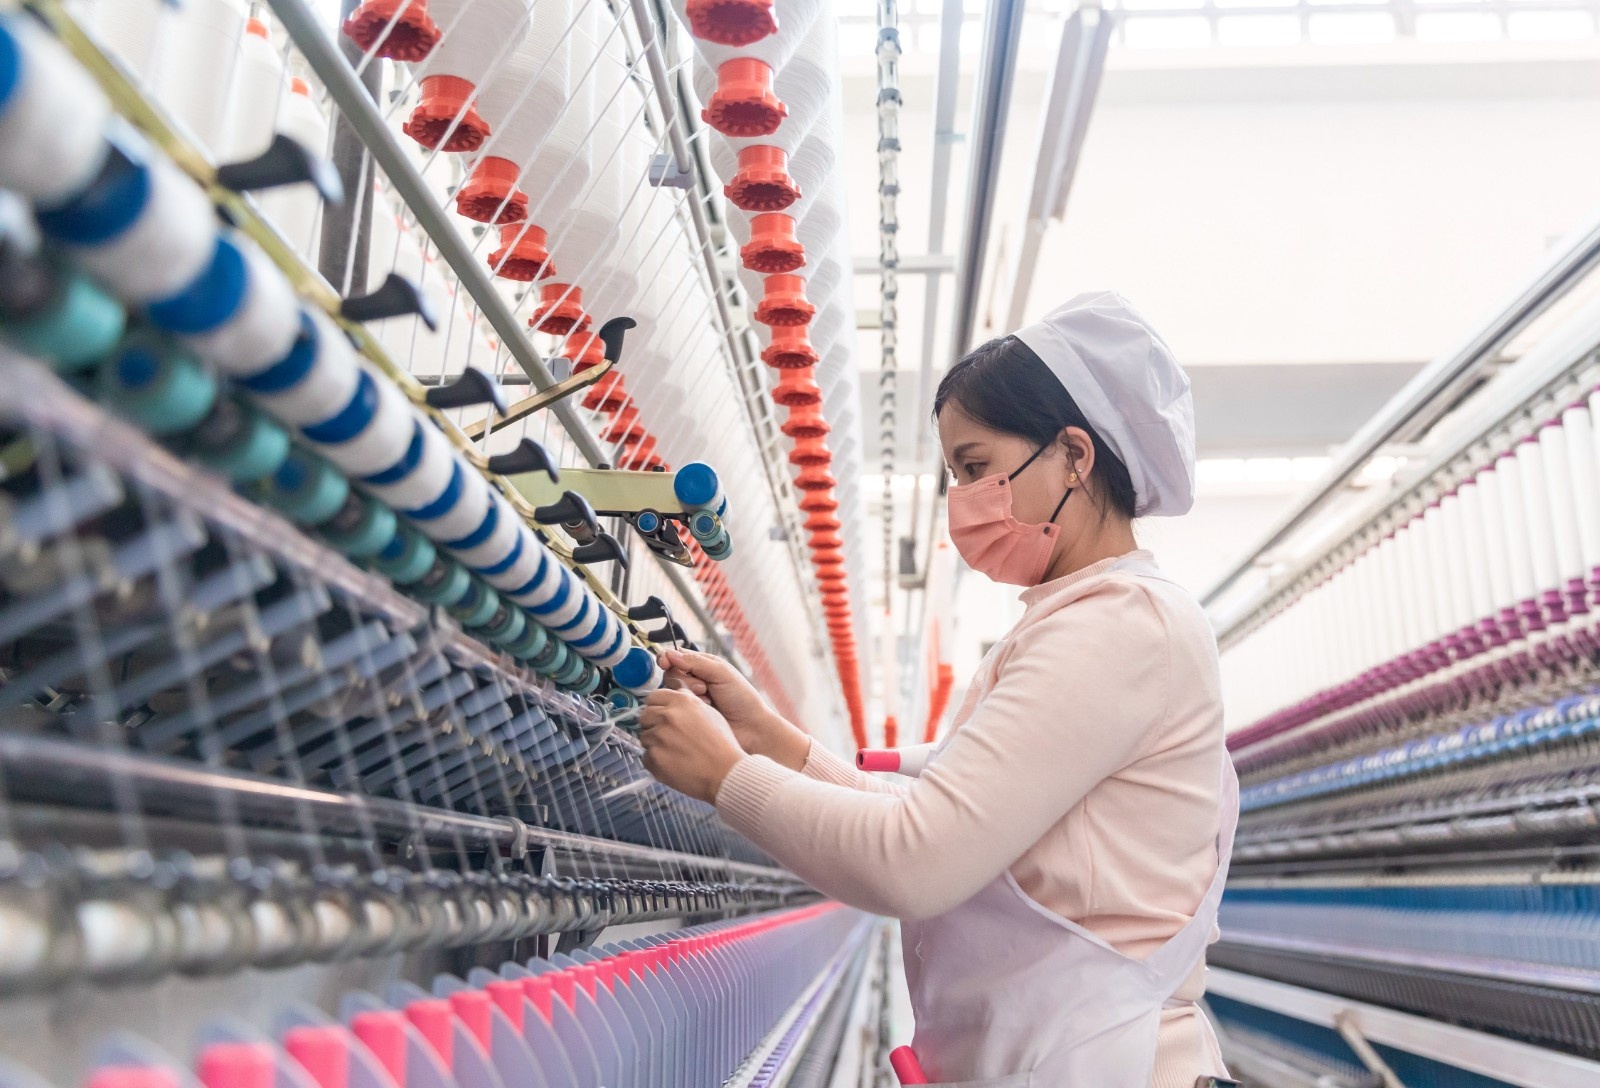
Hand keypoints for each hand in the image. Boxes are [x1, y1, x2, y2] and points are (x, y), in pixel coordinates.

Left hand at [637, 687, 744, 803]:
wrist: (725, 772)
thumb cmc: (722, 745)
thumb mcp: (710, 713)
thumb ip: (689, 702)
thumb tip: (677, 695)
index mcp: (682, 702)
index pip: (654, 697)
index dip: (657, 707)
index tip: (661, 715)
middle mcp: (667, 716)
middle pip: (644, 716)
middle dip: (652, 724)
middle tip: (666, 736)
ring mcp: (658, 737)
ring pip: (644, 737)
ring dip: (654, 744)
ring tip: (673, 752)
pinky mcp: (653, 757)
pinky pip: (646, 757)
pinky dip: (655, 761)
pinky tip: (672, 764)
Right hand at [657, 649, 809, 769]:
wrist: (751, 728)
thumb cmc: (742, 698)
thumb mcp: (721, 673)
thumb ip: (696, 662)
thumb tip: (670, 654)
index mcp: (703, 666)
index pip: (677, 657)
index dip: (668, 658)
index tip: (664, 662)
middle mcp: (695, 680)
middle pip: (672, 674)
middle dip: (685, 680)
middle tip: (704, 688)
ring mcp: (691, 699)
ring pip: (671, 690)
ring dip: (688, 693)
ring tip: (707, 700)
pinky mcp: (688, 716)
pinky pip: (675, 708)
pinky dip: (687, 707)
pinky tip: (703, 711)